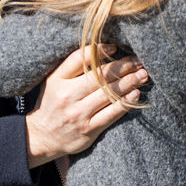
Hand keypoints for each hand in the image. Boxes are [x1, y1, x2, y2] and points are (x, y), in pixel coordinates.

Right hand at [25, 46, 146, 166]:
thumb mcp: (54, 81)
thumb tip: (104, 49)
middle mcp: (67, 95)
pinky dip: (125, 103)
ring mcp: (78, 114)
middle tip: (138, 61)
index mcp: (57, 79)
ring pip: (108, 94)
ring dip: (129, 82)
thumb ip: (73, 66)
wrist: (43, 137)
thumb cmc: (53, 103)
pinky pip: (111, 114)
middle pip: (99, 76)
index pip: (79, 59)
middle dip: (123, 67)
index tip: (116, 48)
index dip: (99, 51)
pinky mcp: (88, 129)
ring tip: (142, 75)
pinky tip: (136, 94)